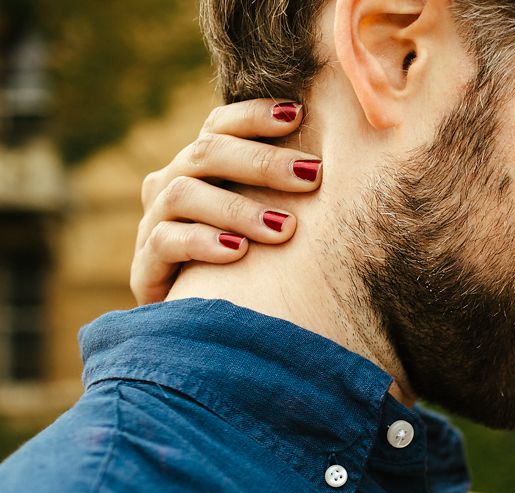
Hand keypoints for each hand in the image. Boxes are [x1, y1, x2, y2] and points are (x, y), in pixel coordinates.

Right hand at [131, 99, 323, 304]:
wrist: (202, 326)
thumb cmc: (253, 266)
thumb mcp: (269, 223)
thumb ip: (290, 191)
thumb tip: (340, 165)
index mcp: (200, 168)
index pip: (220, 126)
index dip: (255, 115)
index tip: (298, 115)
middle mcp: (171, 186)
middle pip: (207, 154)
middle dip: (263, 162)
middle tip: (312, 176)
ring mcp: (155, 223)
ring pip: (184, 194)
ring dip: (238, 208)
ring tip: (284, 228)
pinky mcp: (145, 265)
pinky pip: (166, 242)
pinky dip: (203, 243)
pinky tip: (238, 252)